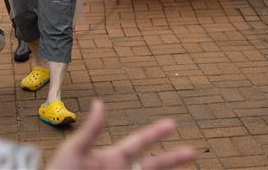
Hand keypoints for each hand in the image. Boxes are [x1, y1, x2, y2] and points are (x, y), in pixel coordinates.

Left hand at [47, 100, 193, 169]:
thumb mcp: (74, 151)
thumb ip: (91, 130)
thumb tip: (100, 103)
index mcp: (112, 158)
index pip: (139, 143)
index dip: (155, 133)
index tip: (173, 123)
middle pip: (153, 166)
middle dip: (173, 159)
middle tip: (193, 152)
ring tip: (190, 168)